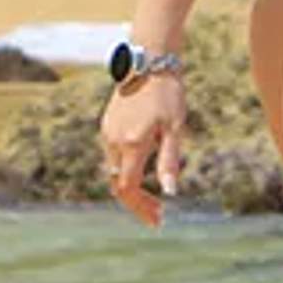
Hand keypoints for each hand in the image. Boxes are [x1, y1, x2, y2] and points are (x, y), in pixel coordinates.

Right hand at [99, 74, 187, 228]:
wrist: (149, 62)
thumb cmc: (168, 94)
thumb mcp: (176, 129)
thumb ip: (169, 161)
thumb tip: (170, 191)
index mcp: (130, 144)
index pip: (128, 188)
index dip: (141, 208)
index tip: (157, 220)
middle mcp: (113, 141)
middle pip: (118, 184)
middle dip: (137, 203)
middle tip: (158, 215)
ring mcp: (107, 133)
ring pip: (114, 171)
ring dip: (131, 187)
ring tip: (154, 199)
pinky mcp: (107, 125)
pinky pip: (114, 156)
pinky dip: (126, 170)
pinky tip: (144, 172)